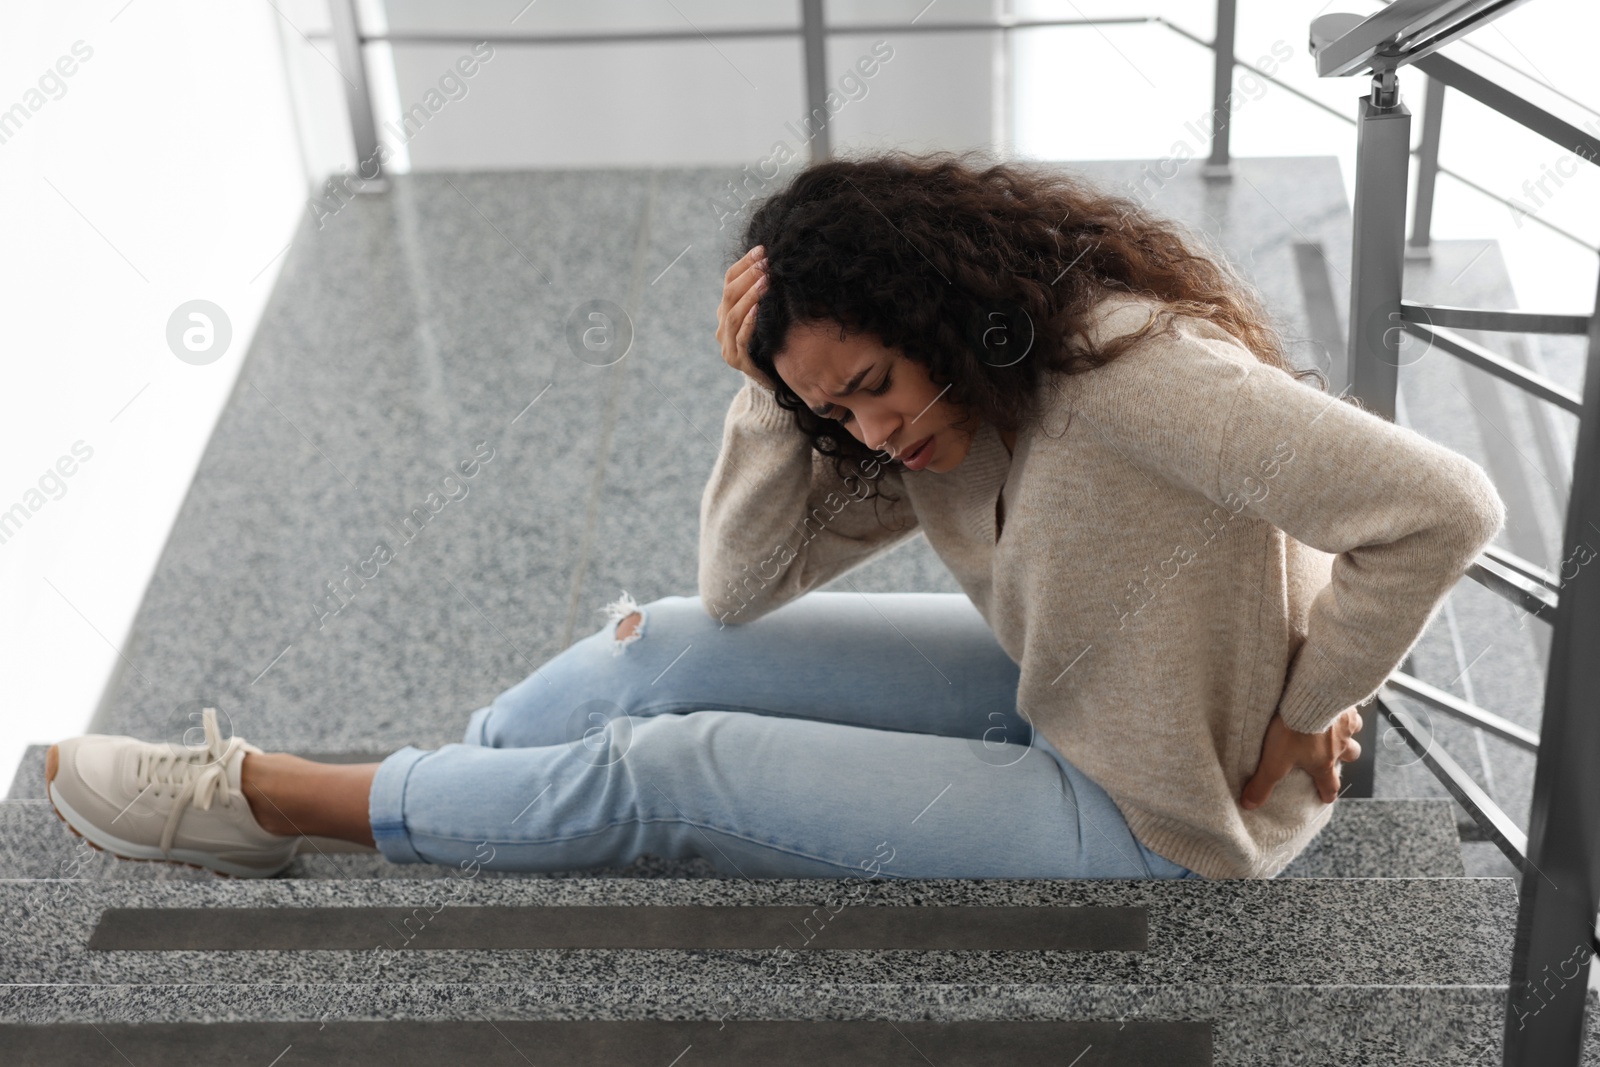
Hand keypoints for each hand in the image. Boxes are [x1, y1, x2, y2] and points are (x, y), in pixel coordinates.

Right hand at [716, 245, 777, 391]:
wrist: (770, 380)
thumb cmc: (771, 343)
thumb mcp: (766, 315)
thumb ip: (764, 295)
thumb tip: (777, 264)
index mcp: (726, 312)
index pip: (729, 281)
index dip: (744, 264)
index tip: (761, 250)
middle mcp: (722, 327)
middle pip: (729, 295)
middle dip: (748, 276)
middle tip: (766, 263)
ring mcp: (727, 345)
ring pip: (733, 315)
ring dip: (749, 296)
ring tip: (766, 281)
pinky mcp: (737, 361)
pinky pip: (740, 339)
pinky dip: (749, 322)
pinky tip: (759, 310)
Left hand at [1240, 705, 1363, 808]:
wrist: (1310, 698)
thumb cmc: (1294, 731)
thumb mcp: (1274, 760)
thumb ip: (1263, 783)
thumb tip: (1250, 805)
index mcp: (1323, 762)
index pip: (1330, 784)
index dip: (1327, 793)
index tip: (1326, 797)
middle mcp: (1340, 745)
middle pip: (1351, 756)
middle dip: (1344, 758)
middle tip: (1331, 754)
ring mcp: (1345, 724)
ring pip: (1353, 732)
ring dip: (1345, 732)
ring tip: (1332, 726)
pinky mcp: (1345, 703)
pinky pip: (1351, 709)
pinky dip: (1344, 708)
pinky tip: (1334, 701)